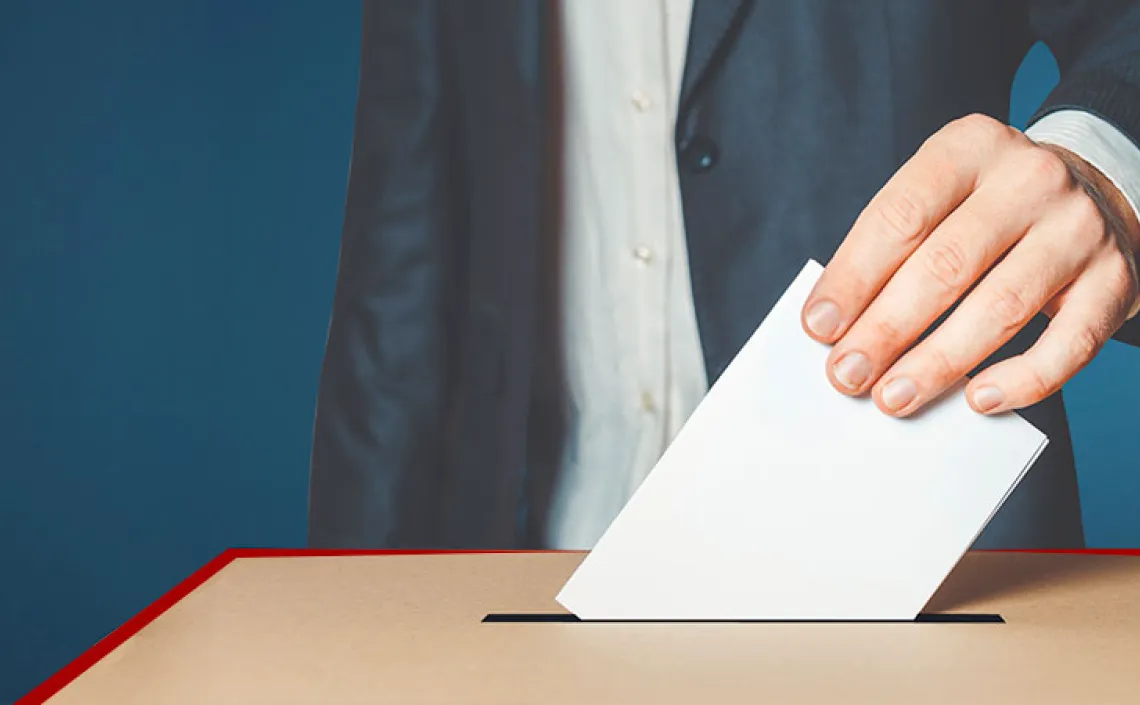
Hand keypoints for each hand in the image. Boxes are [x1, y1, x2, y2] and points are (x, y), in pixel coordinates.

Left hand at [800, 113, 1139, 416]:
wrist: (1097, 193)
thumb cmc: (987, 209)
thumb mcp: (939, 198)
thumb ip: (892, 249)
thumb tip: (837, 327)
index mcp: (969, 147)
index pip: (900, 216)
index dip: (853, 277)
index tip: (818, 327)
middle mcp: (1029, 179)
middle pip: (945, 265)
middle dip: (886, 328)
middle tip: (846, 375)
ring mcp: (1079, 229)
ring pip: (1001, 305)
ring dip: (939, 361)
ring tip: (893, 396)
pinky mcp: (1115, 281)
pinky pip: (1068, 343)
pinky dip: (1022, 379)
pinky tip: (977, 399)